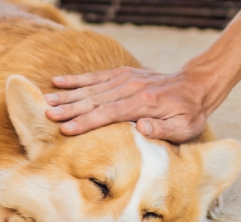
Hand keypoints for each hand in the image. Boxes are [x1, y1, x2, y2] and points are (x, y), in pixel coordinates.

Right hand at [43, 66, 219, 142]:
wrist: (195, 85)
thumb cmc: (189, 113)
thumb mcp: (185, 127)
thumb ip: (163, 129)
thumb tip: (141, 128)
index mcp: (144, 104)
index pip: (109, 114)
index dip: (86, 122)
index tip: (65, 128)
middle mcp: (131, 89)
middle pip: (94, 100)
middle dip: (68, 108)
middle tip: (46, 115)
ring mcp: (125, 79)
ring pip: (90, 88)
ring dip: (67, 95)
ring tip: (45, 101)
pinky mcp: (122, 74)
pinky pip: (95, 77)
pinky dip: (76, 79)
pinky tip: (57, 81)